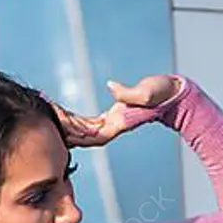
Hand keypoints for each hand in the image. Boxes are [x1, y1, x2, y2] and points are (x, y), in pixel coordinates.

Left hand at [50, 74, 181, 147]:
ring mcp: (115, 121)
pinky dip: (79, 120)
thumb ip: (128, 92)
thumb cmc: (163, 93)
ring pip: (88, 130)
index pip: (95, 135)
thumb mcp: (146, 91)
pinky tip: (65, 117)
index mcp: (121, 122)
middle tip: (48, 126)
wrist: (174, 94)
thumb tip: (112, 87)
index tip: (62, 130)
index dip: (77, 134)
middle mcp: (116, 124)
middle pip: (87, 135)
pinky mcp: (115, 114)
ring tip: (51, 122)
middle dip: (68, 133)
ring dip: (70, 128)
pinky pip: (92, 122)